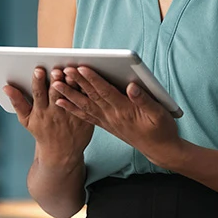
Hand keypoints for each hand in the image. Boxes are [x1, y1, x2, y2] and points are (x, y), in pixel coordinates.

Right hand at [3, 67, 93, 162]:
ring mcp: (71, 114)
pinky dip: (85, 91)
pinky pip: (85, 101)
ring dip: (71, 84)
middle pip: (56, 93)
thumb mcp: (26, 120)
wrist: (61, 154)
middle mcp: (56, 112)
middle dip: (56, 81)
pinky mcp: (84, 116)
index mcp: (41, 111)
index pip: (38, 94)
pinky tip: (85, 81)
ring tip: (71, 73)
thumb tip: (6, 86)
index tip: (38, 70)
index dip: (38, 82)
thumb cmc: (42, 132)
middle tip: (56, 70)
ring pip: (71, 96)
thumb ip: (17, 102)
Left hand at [52, 66, 182, 167]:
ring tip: (55, 84)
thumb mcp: (159, 113)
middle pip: (91, 96)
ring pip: (85, 106)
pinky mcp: (106, 125)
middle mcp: (112, 116)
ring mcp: (108, 121)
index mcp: (125, 110)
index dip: (93, 79)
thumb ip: (144, 99)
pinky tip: (62, 102)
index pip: (105, 91)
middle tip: (63, 70)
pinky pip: (86, 116)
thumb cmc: (162, 128)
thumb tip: (132, 85)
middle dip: (76, 82)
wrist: (160, 150)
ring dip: (69, 94)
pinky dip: (73, 108)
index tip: (81, 67)